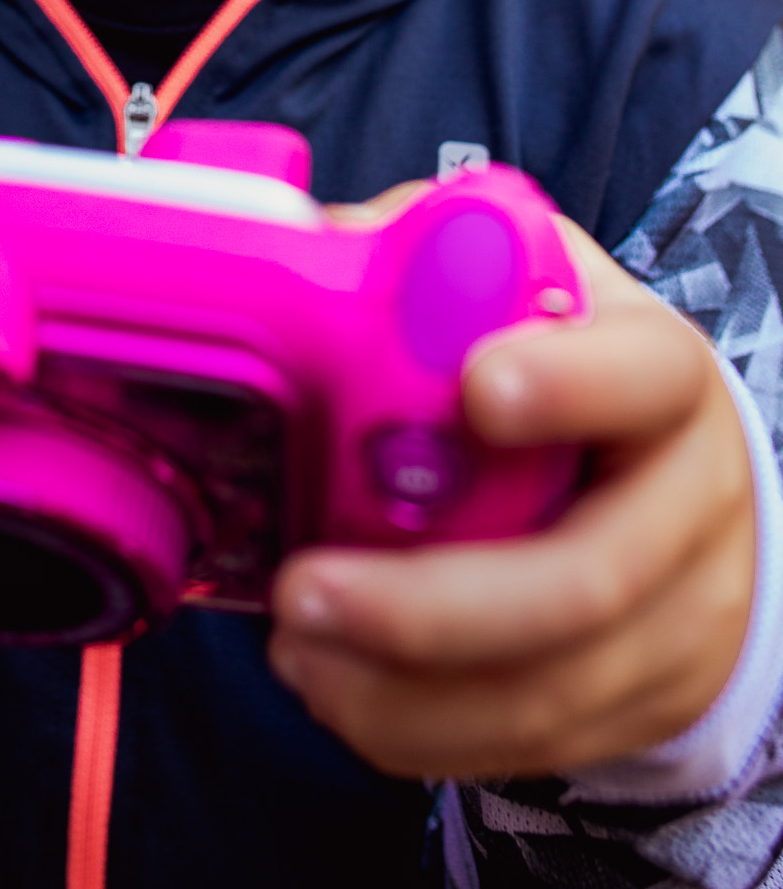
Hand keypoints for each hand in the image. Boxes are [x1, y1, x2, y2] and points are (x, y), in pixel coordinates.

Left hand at [268, 215, 755, 778]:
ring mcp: (684, 617)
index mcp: (661, 372)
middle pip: (586, 579)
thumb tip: (299, 244)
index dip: (566, 386)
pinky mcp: (648, 701)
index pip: (641, 376)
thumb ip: (422, 254)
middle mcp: (693, 500)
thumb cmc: (560, 353)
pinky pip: (536, 742)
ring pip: (552, 688)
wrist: (667, 467)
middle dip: (428, 606)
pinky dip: (423, 732)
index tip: (472, 390)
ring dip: (403, 690)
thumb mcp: (515, 281)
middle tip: (301, 589)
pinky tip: (336, 691)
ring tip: (294, 648)